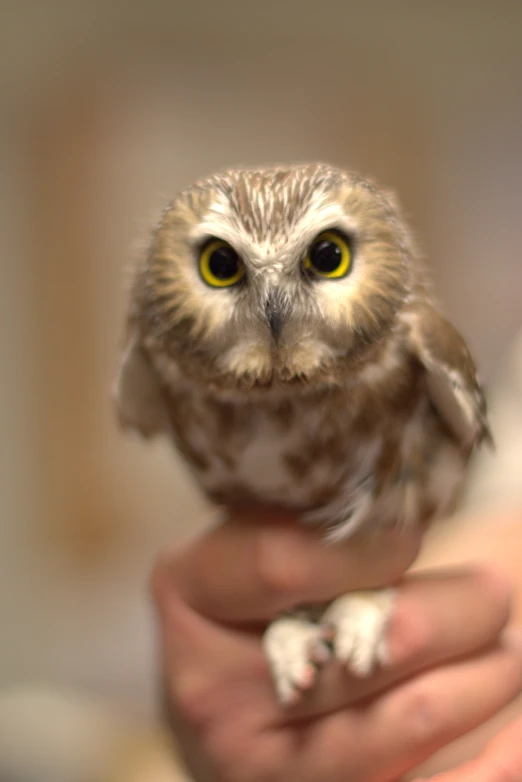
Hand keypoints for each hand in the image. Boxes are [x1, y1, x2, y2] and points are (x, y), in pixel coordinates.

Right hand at [151, 508, 521, 781]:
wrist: (215, 686)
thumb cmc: (243, 593)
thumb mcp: (250, 535)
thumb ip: (307, 520)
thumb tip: (406, 523)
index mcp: (193, 595)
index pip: (284, 566)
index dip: (365, 550)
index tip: (417, 534)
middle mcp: (216, 695)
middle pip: (354, 655)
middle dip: (450, 619)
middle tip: (492, 592)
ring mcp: (264, 765)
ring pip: (394, 728)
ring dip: (475, 684)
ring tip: (505, 649)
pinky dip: (477, 772)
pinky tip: (516, 745)